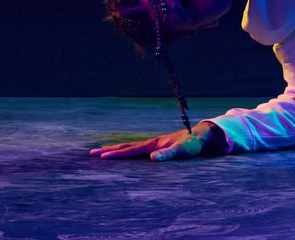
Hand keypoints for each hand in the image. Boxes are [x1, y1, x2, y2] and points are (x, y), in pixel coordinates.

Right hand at [89, 120, 228, 161]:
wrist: (202, 135)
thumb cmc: (193, 144)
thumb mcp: (183, 150)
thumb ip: (169, 154)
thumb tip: (153, 158)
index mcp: (154, 144)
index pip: (130, 150)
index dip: (115, 154)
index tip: (100, 156)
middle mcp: (152, 143)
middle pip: (126, 147)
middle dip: (109, 150)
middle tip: (92, 153)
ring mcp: (154, 144)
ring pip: (131, 147)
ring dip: (117, 150)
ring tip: (103, 152)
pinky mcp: (158, 147)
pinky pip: (138, 150)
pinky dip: (127, 151)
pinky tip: (126, 155)